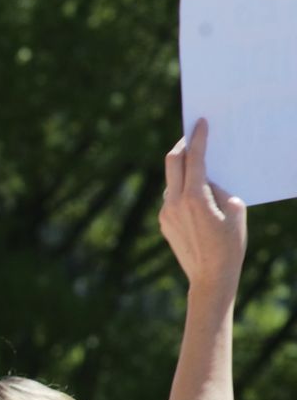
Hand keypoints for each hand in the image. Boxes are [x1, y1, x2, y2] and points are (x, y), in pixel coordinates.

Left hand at [161, 119, 246, 293]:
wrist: (210, 277)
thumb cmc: (230, 244)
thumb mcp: (235, 210)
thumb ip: (219, 189)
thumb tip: (208, 179)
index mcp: (194, 197)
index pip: (193, 159)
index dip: (197, 138)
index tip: (199, 123)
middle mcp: (174, 203)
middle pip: (172, 163)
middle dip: (182, 146)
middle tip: (192, 135)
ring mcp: (166, 214)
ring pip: (171, 181)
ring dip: (182, 169)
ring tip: (198, 163)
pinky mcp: (164, 223)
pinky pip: (171, 198)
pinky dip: (181, 188)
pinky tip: (196, 190)